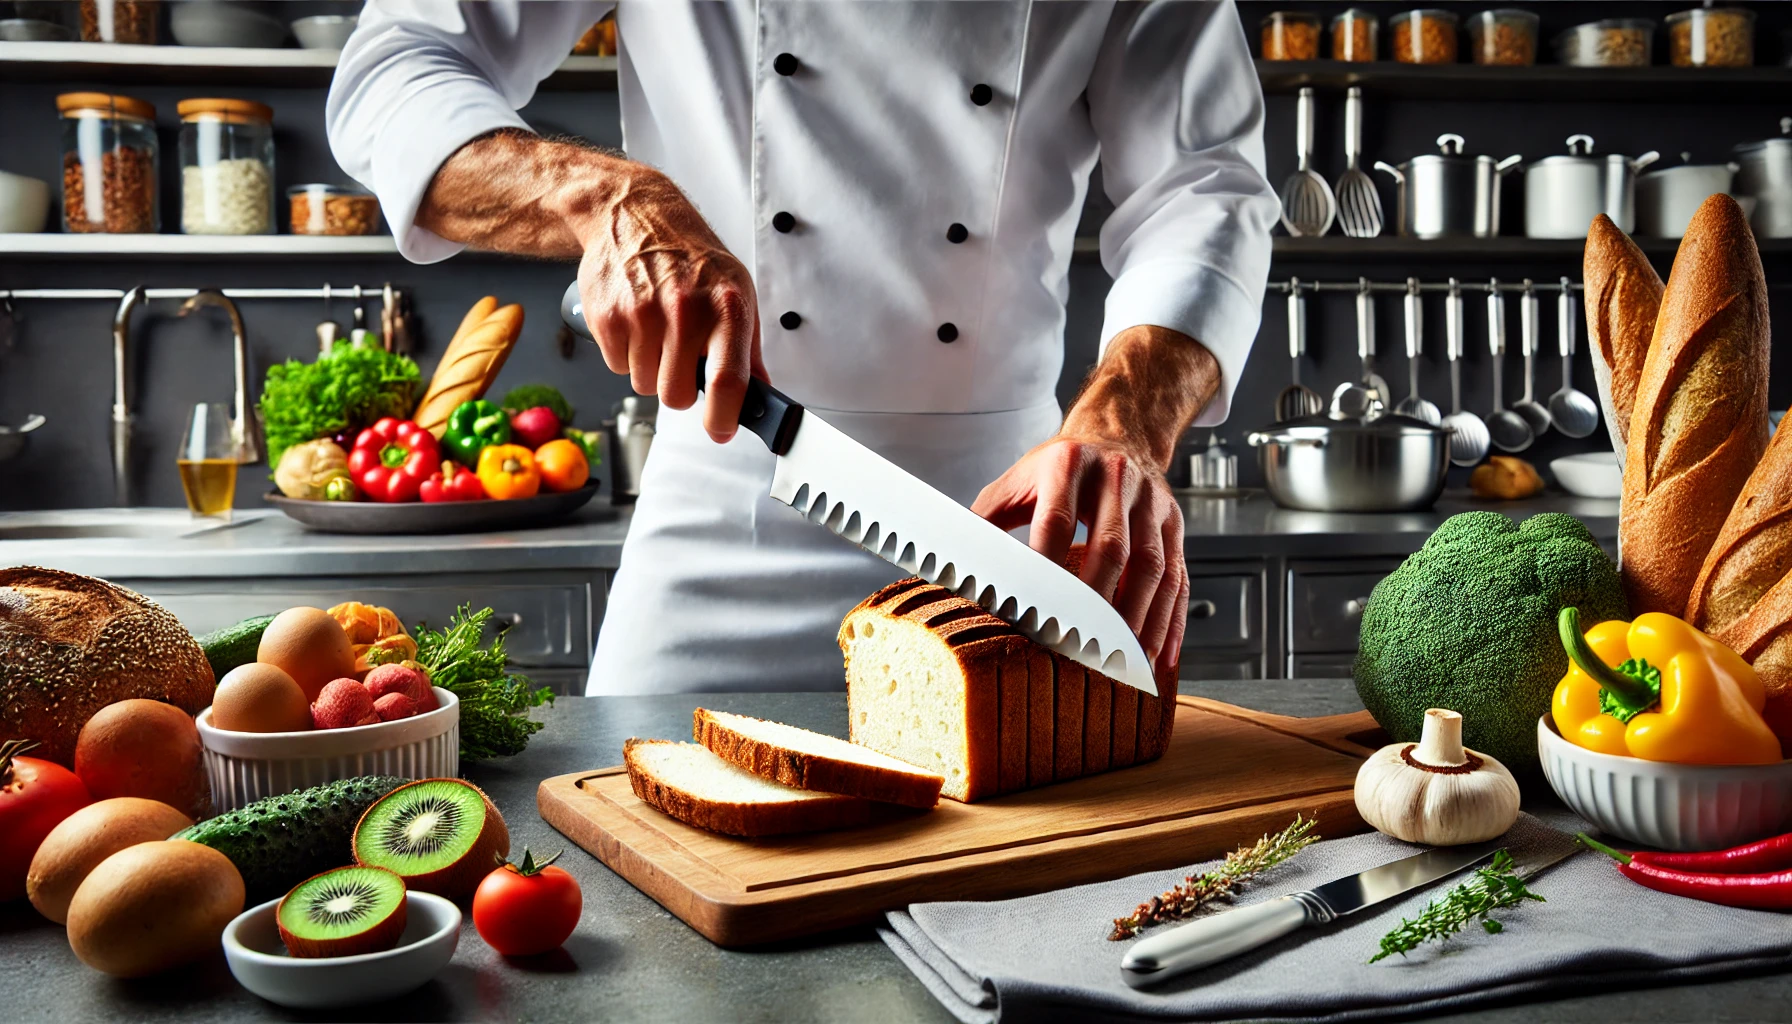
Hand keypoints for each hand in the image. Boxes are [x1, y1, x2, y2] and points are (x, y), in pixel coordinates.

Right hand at [416, 133, 767, 443]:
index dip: (724, 417)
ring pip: (645, 385)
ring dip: (651, 368)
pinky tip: (634, 321)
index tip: (721, 430)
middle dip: (679, 389)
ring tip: (657, 329)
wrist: (633, 214)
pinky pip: (617, 366)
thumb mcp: (737, 290)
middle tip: (680, 359)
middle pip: (677, 395)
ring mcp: (641, 313)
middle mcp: (684, 310)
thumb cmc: (691, 256)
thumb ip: (749, 348)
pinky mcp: (607, 316)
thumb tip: (762, 394)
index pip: (727, 380)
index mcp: (726, 306)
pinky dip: (625, 353)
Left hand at [973, 435, 1187, 675]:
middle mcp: (1116, 479)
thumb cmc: (1060, 468)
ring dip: (1140, 618)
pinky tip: (1160, 653)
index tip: (1033, 611)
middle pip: (1112, 547)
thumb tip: (951, 566)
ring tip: (1123, 660)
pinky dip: (1171, 619)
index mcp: (1068, 464)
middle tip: (1081, 645)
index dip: (1045, 568)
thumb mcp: (1017, 479)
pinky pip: (1179, 575)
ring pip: (1153, 566)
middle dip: (1097, 601)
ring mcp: (1152, 502)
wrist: (1117, 435)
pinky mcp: (1175, 523)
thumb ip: (987, 519)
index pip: (1056, 521)